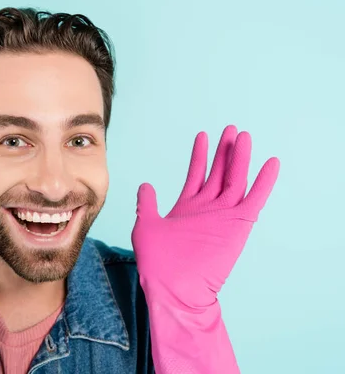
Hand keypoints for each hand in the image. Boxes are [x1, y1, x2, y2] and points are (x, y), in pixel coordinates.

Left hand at [131, 125, 279, 307]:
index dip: (200, 155)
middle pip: (219, 173)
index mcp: (187, 207)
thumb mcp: (146, 227)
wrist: (174, 289)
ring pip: (236, 180)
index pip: (197, 174)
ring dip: (241, 159)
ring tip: (244, 136)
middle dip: (225, 151)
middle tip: (231, 129)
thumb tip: (145, 185)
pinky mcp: (238, 225)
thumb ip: (147, 205)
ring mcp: (223, 216)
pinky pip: (255, 200)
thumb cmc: (157, 264)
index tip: (204, 135)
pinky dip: (264, 182)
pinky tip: (271, 163)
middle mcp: (207, 209)